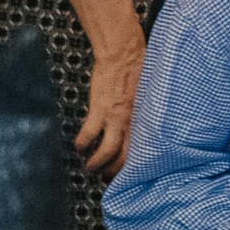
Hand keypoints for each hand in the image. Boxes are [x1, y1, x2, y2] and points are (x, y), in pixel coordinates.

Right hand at [74, 40, 142, 177]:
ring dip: (97, 163)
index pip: (142, 152)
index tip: (127, 175)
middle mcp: (132, 122)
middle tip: (105, 176)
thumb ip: (146, 112)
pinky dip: (83, 143)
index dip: (134, 167)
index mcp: (146, 120)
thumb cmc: (139, 68)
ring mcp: (115, 117)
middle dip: (113, 171)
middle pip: (124, 156)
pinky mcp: (100, 108)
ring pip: (107, 150)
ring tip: (90, 168)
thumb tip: (146, 123)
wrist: (123, 53)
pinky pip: (89, 132)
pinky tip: (79, 147)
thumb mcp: (150, 95)